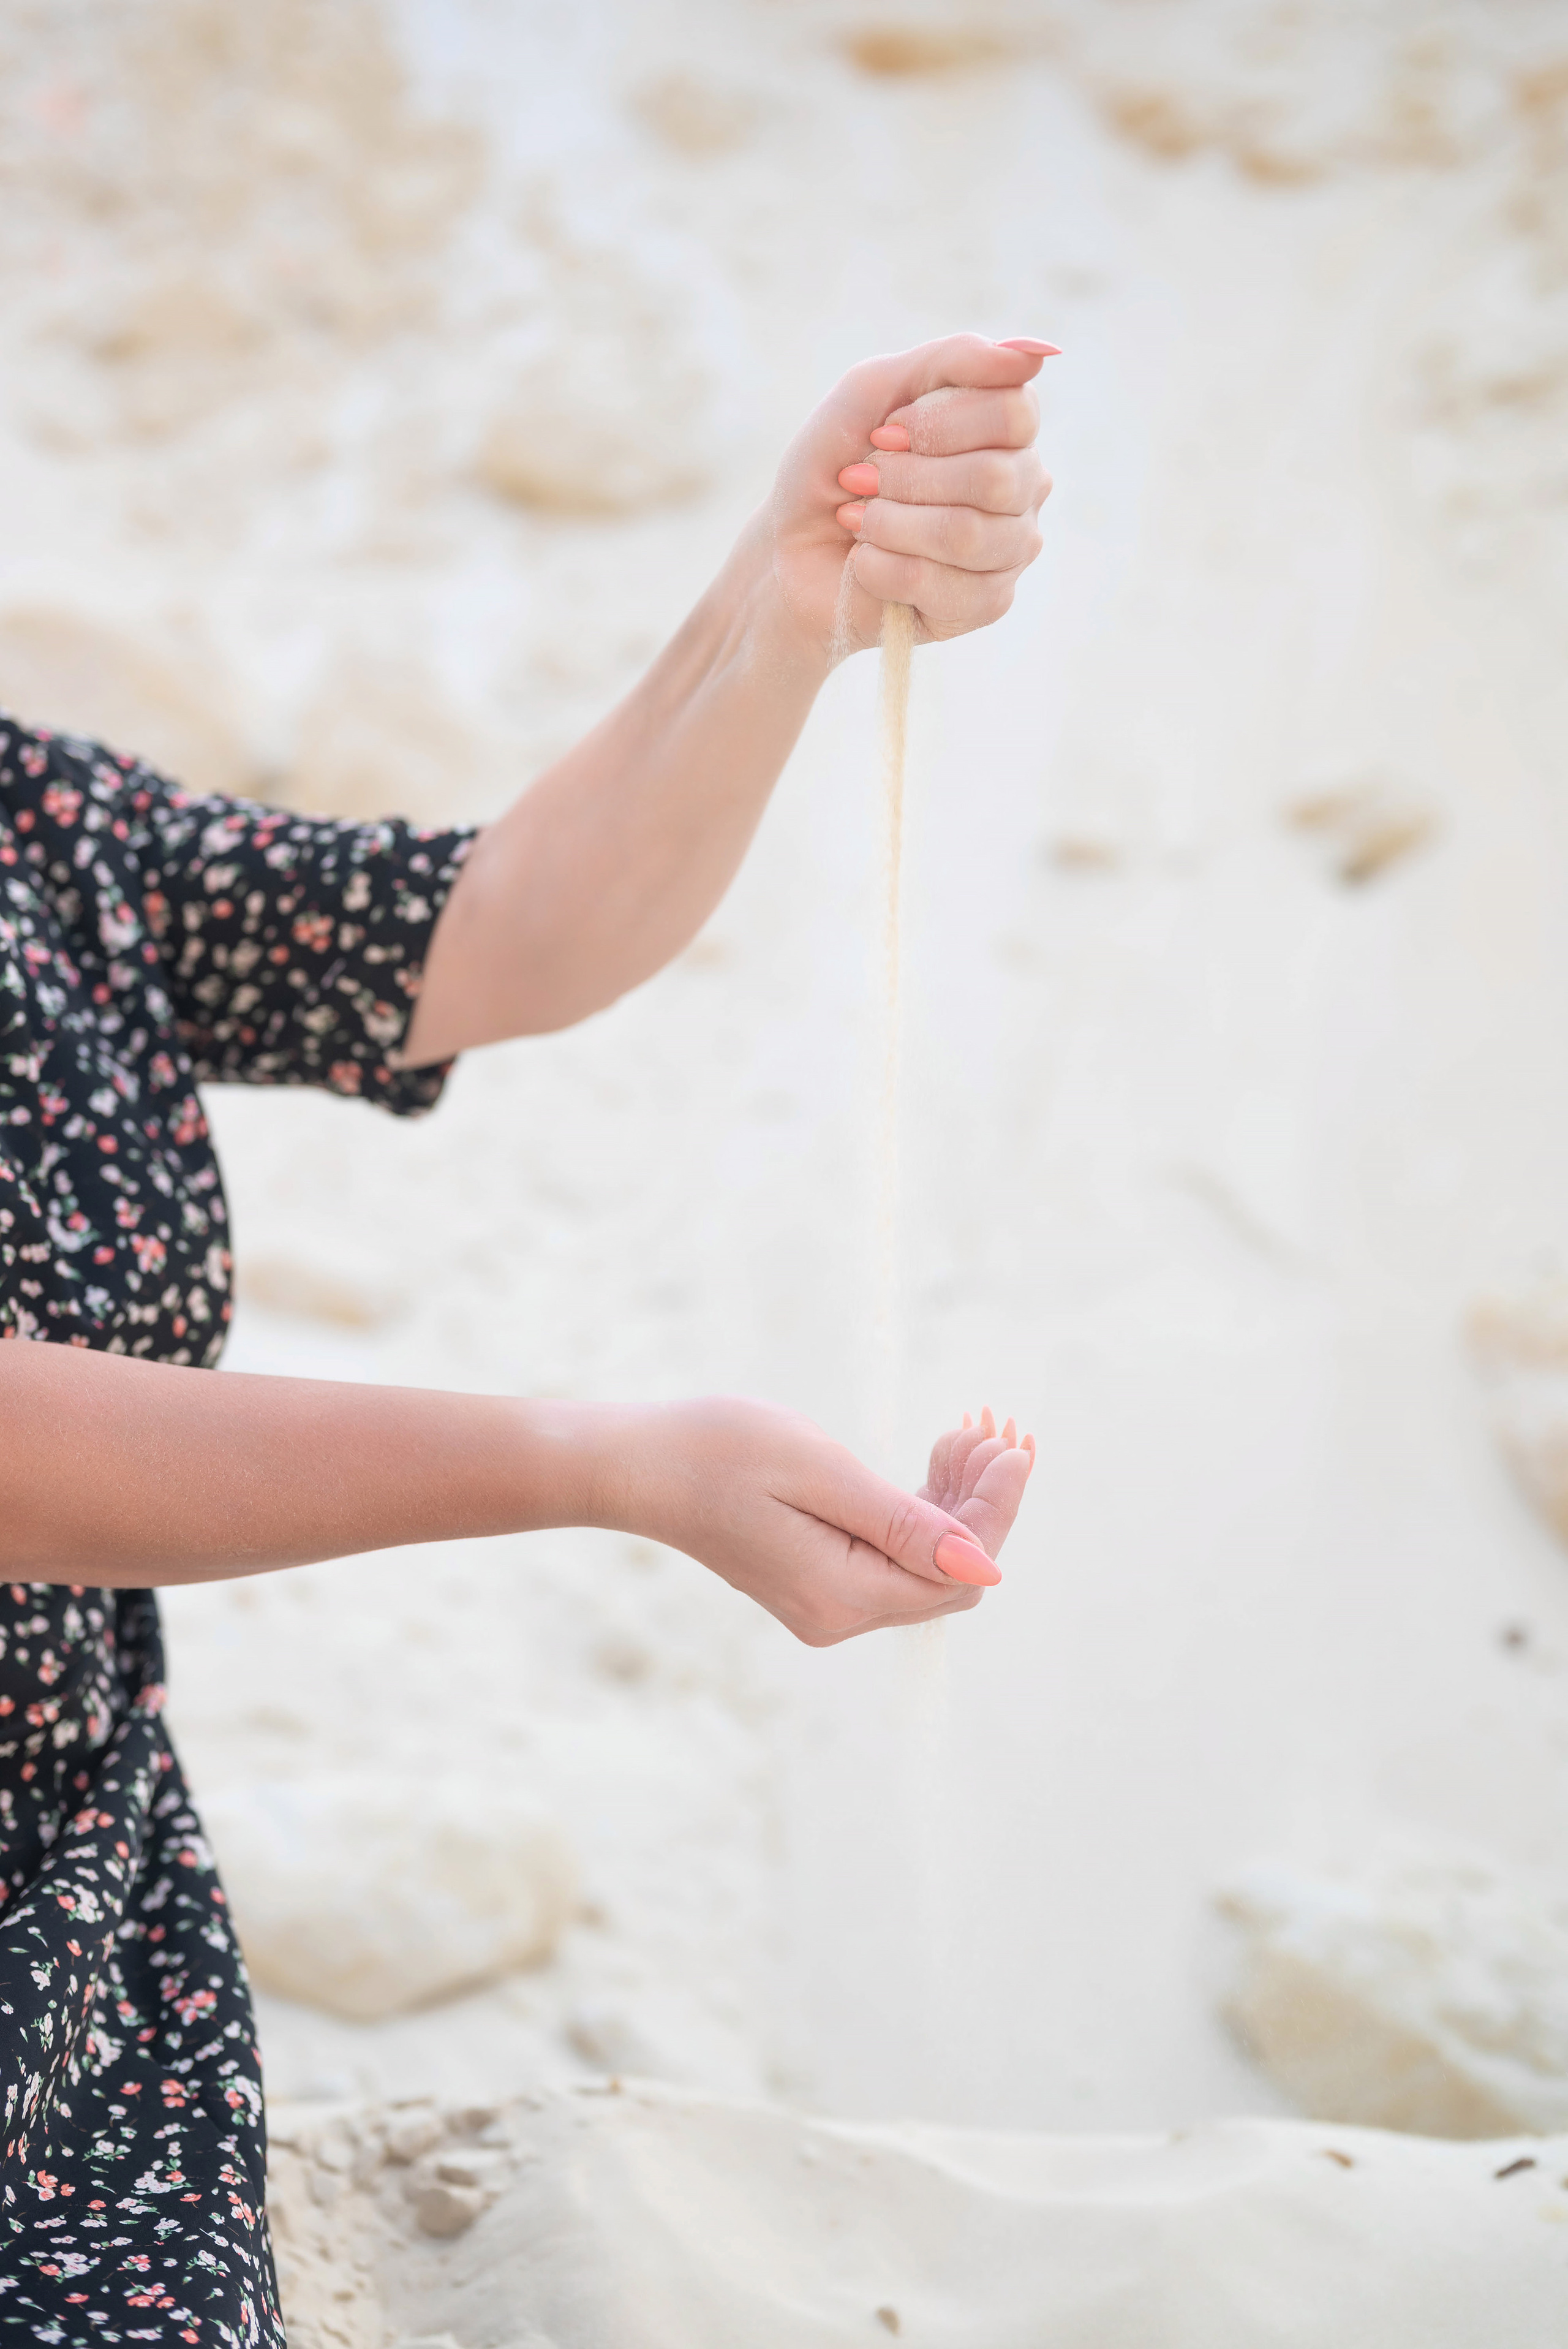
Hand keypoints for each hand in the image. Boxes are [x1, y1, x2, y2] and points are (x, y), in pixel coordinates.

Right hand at [611, 1396, 1035, 1646]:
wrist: (639, 1466)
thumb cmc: (718, 1453)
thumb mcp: (821, 1473)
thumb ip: (904, 1523)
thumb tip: (984, 1563)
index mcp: (841, 1595)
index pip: (960, 1569)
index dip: (997, 1508)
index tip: (1013, 1444)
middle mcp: (838, 1616)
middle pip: (951, 1574)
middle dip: (983, 1502)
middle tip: (989, 1429)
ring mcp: (826, 1604)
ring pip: (927, 1565)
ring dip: (956, 1502)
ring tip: (962, 1436)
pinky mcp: (817, 1582)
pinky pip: (894, 1558)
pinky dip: (922, 1511)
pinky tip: (930, 1462)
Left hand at [765, 332, 1055, 661]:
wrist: (791, 552)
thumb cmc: (834, 468)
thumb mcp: (874, 391)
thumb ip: (952, 360)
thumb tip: (1033, 354)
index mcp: (1005, 431)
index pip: (1013, 413)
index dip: (938, 424)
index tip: (883, 433)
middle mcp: (1022, 488)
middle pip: (995, 478)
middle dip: (907, 479)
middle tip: (864, 480)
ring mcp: (1010, 550)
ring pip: (968, 535)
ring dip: (891, 525)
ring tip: (860, 523)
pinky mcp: (986, 605)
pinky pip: (948, 590)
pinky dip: (886, 570)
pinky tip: (867, 564)